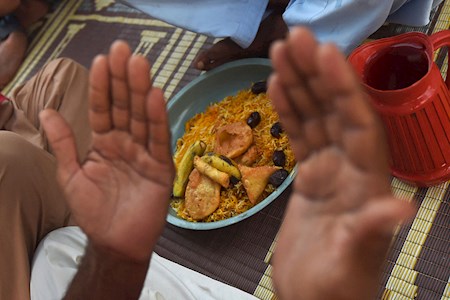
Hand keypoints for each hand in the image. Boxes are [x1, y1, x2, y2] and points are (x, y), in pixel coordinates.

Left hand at [40, 41, 173, 261]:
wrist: (115, 241)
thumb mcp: (70, 175)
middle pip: (124, 107)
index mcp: (104, 143)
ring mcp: (144, 153)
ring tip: (139, 64)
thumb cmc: (94, 211)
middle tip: (124, 50)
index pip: (103, 109)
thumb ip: (62, 143)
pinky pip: (158, 140)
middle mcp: (126, 143)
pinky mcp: (161, 167)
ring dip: (141, 91)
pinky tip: (155, 96)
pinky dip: (157, 119)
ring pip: (142, 118)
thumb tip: (47, 111)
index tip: (101, 60)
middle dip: (123, 79)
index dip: (102, 86)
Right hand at [268, 28, 415, 299]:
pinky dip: (288, 111)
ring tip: (281, 52)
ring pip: (315, 118)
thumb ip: (373, 230)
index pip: (357, 123)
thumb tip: (402, 204)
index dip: (343, 87)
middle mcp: (351, 169)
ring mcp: (329, 171)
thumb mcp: (352, 263)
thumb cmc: (334, 290)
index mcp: (367, 183)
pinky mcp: (309, 178)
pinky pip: (300, 136)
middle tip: (295, 38)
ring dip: (300, 84)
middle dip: (316, 73)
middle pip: (334, 110)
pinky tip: (277, 88)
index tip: (324, 53)